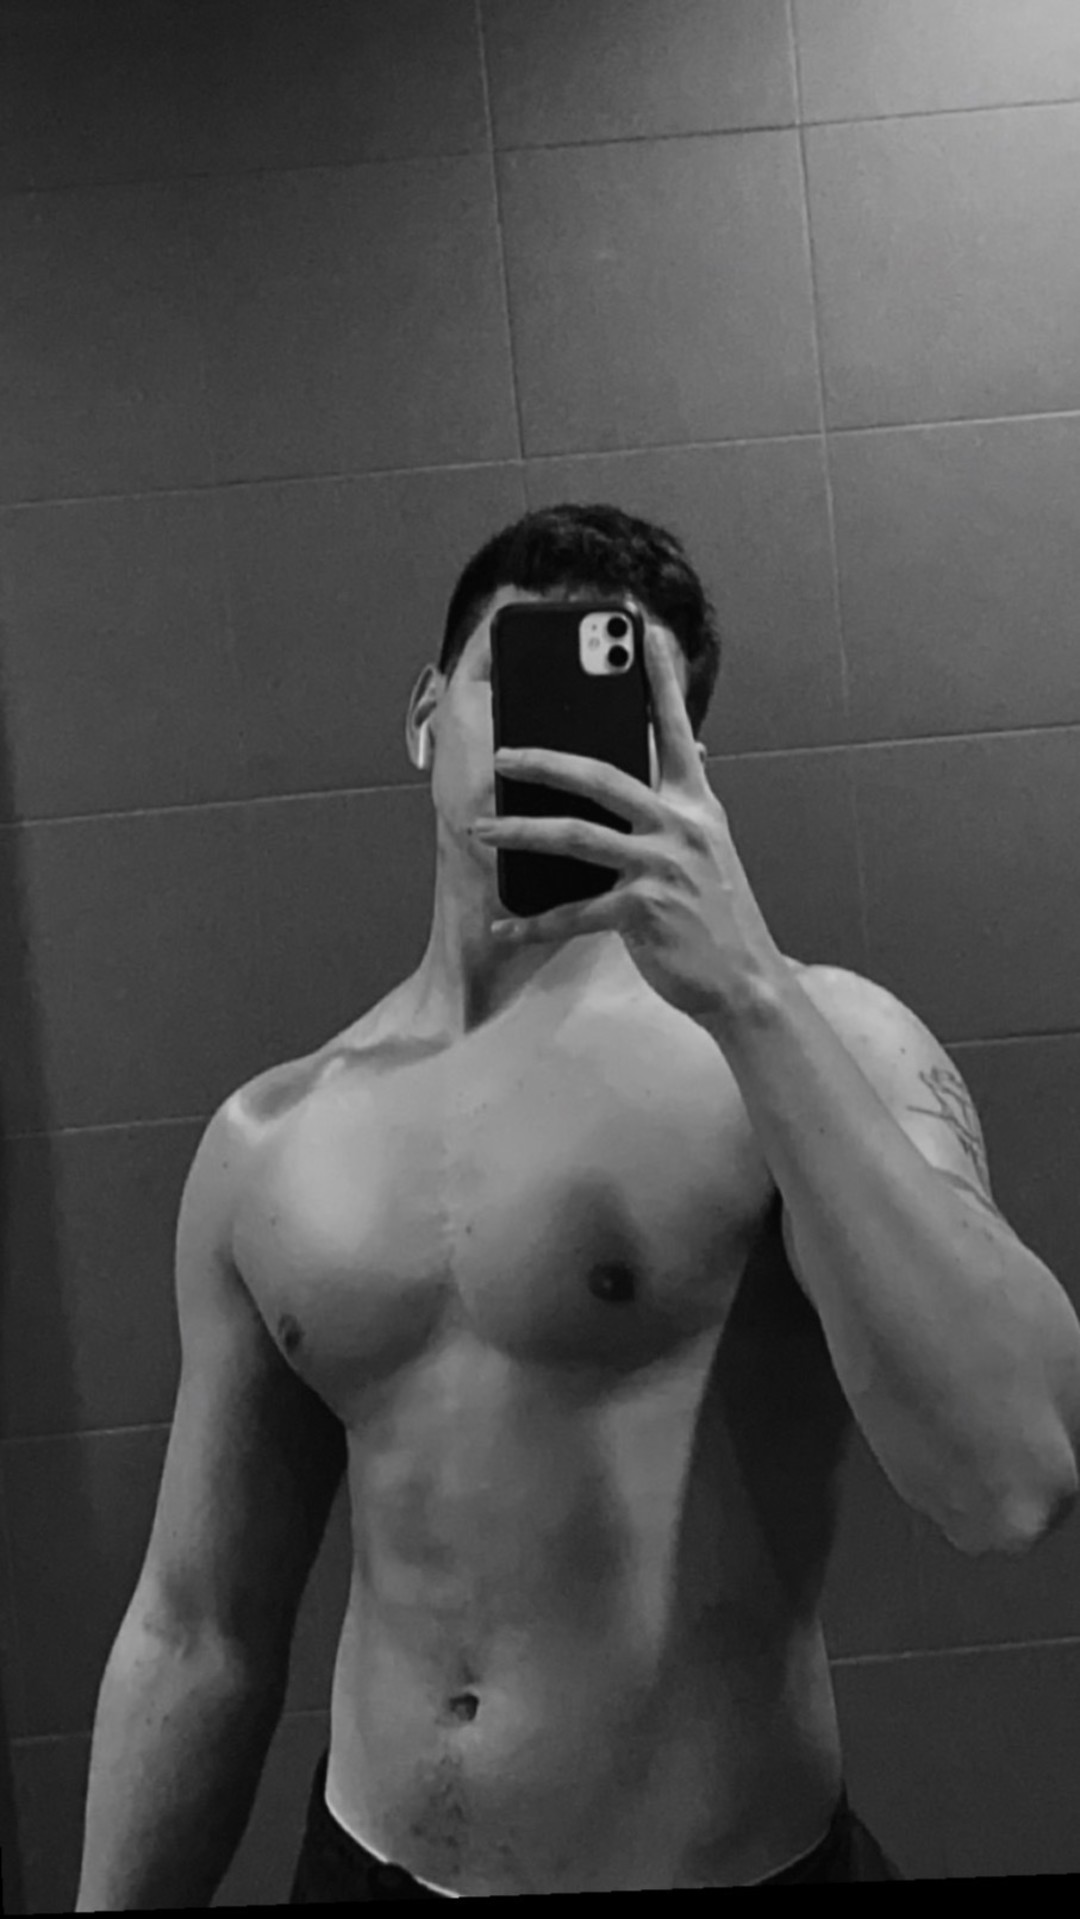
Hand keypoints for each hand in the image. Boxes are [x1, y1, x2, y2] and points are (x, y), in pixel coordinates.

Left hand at [470, 619, 786, 1022]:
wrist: (745, 980)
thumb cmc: (717, 914)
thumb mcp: (707, 849)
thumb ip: (678, 810)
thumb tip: (663, 768)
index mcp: (696, 803)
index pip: (676, 728)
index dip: (660, 677)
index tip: (644, 628)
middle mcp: (681, 826)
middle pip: (601, 774)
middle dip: (544, 759)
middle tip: (503, 753)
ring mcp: (662, 867)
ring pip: (575, 836)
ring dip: (520, 831)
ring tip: (481, 828)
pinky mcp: (644, 912)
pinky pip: (573, 913)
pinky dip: (533, 924)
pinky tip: (504, 926)